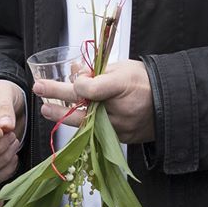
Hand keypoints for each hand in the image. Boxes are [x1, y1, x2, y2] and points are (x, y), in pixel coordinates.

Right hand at [0, 80, 24, 185]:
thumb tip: (5, 126)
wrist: (8, 104)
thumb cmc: (1, 95)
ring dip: (2, 158)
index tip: (0, 132)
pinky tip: (14, 157)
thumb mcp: (3, 92)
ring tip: (14, 141)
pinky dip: (4, 171)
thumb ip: (3, 106)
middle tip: (12, 135)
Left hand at [34, 59, 154, 143]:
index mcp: (120, 86)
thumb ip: (98, 71)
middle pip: (80, 105)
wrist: (168, 105)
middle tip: (38, 89)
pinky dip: (80, 126)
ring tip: (46, 109)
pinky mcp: (117, 139)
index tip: (74, 75)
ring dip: (61, 116)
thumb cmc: (145, 82)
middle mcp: (117, 109)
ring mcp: (116, 127)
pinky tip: (67, 120)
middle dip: (56, 95)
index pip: (89, 87)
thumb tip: (74, 72)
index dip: (78, 81)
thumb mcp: (124, 68)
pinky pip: (93, 133)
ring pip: (82, 124)